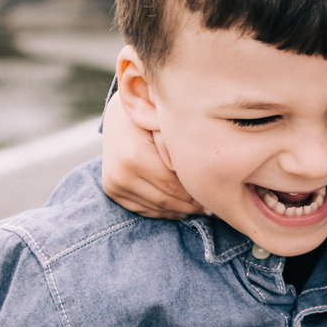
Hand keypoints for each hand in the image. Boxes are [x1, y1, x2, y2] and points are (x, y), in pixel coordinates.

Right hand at [102, 73, 201, 218]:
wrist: (120, 114)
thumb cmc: (151, 115)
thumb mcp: (167, 124)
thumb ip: (179, 149)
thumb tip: (200, 177)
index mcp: (134, 157)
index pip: (174, 186)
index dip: (197, 195)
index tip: (215, 198)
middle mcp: (120, 175)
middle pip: (165, 200)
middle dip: (191, 206)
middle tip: (211, 208)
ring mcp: (113, 185)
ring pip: (155, 208)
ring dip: (179, 211)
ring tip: (199, 209)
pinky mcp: (111, 191)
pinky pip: (143, 209)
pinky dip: (163, 211)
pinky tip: (180, 208)